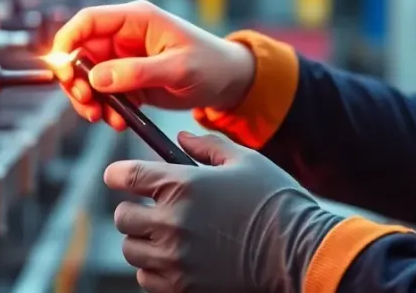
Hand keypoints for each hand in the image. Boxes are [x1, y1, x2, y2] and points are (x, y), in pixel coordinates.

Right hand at [49, 0, 255, 129]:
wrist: (229, 83)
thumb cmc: (211, 65)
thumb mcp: (178, 69)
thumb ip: (137, 72)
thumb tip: (96, 78)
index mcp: (137, 19)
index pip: (88, 20)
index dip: (67, 41)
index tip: (59, 69)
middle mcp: (126, 36)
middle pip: (80, 52)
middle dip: (76, 80)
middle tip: (86, 103)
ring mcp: (125, 59)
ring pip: (87, 77)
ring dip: (88, 99)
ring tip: (103, 117)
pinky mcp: (128, 79)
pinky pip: (103, 93)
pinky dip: (105, 109)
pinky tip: (119, 121)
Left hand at [105, 131, 342, 292]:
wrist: (298, 251)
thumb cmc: (274, 200)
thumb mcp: (245, 160)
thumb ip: (208, 145)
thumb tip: (182, 137)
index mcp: (183, 185)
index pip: (127, 176)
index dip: (117, 175)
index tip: (118, 177)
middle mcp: (172, 223)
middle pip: (123, 217)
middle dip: (133, 210)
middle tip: (150, 209)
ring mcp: (176, 259)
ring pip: (131, 250)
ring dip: (142, 241)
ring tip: (164, 235)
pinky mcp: (182, 287)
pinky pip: (146, 278)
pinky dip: (153, 268)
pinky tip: (174, 258)